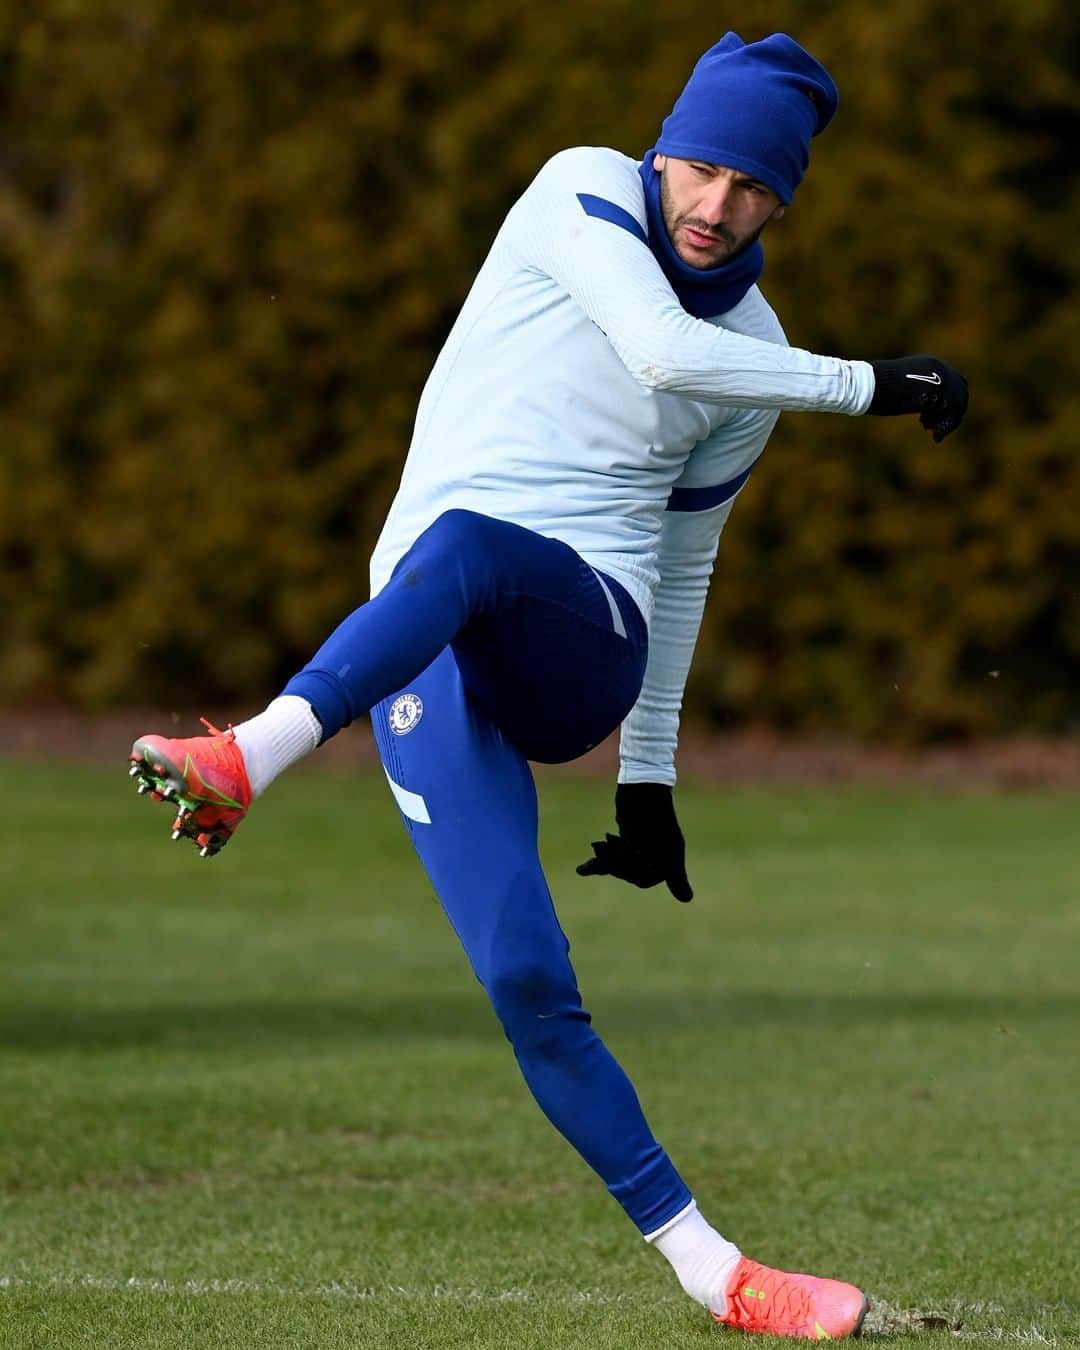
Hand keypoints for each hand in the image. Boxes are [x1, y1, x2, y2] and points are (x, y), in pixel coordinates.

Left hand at [576, 782, 692, 902]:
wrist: (644, 789)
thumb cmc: (658, 817)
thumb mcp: (670, 847)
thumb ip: (675, 874)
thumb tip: (687, 901)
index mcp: (665, 863)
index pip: (641, 879)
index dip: (631, 868)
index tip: (629, 849)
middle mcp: (652, 859)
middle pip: (627, 873)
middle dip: (616, 860)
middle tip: (612, 841)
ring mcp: (637, 852)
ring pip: (616, 867)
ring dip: (606, 858)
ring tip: (599, 843)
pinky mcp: (622, 843)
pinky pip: (607, 860)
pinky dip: (594, 865)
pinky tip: (581, 870)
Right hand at [867, 355, 968, 441]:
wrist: (870, 383)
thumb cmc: (875, 387)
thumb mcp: (900, 386)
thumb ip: (916, 391)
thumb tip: (920, 403)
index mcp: (931, 364)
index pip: (955, 382)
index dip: (949, 402)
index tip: (934, 417)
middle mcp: (941, 369)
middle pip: (961, 392)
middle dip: (952, 413)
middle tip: (935, 429)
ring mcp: (942, 378)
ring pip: (958, 404)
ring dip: (948, 422)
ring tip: (933, 433)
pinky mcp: (939, 391)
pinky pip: (952, 411)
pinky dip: (945, 426)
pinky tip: (934, 435)